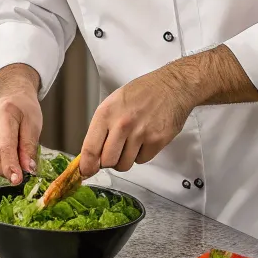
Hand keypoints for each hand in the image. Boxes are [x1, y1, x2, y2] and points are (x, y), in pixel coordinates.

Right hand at [0, 64, 41, 184]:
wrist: (12, 96)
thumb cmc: (25, 109)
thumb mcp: (34, 124)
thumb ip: (30, 147)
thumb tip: (27, 169)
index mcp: (5, 112)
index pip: (6, 145)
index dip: (11, 165)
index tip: (17, 180)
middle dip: (10, 169)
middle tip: (23, 173)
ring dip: (5, 167)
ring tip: (17, 159)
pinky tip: (7, 152)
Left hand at [79, 66, 195, 177]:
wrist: (172, 86)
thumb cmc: (141, 93)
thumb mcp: (113, 103)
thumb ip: (102, 127)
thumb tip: (91, 154)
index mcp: (106, 113)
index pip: (90, 148)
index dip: (86, 165)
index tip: (85, 172)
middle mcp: (122, 124)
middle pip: (107, 161)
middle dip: (108, 161)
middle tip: (113, 153)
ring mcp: (141, 133)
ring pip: (124, 164)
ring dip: (125, 159)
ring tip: (130, 143)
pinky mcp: (157, 141)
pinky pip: (142, 160)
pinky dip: (141, 154)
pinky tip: (144, 139)